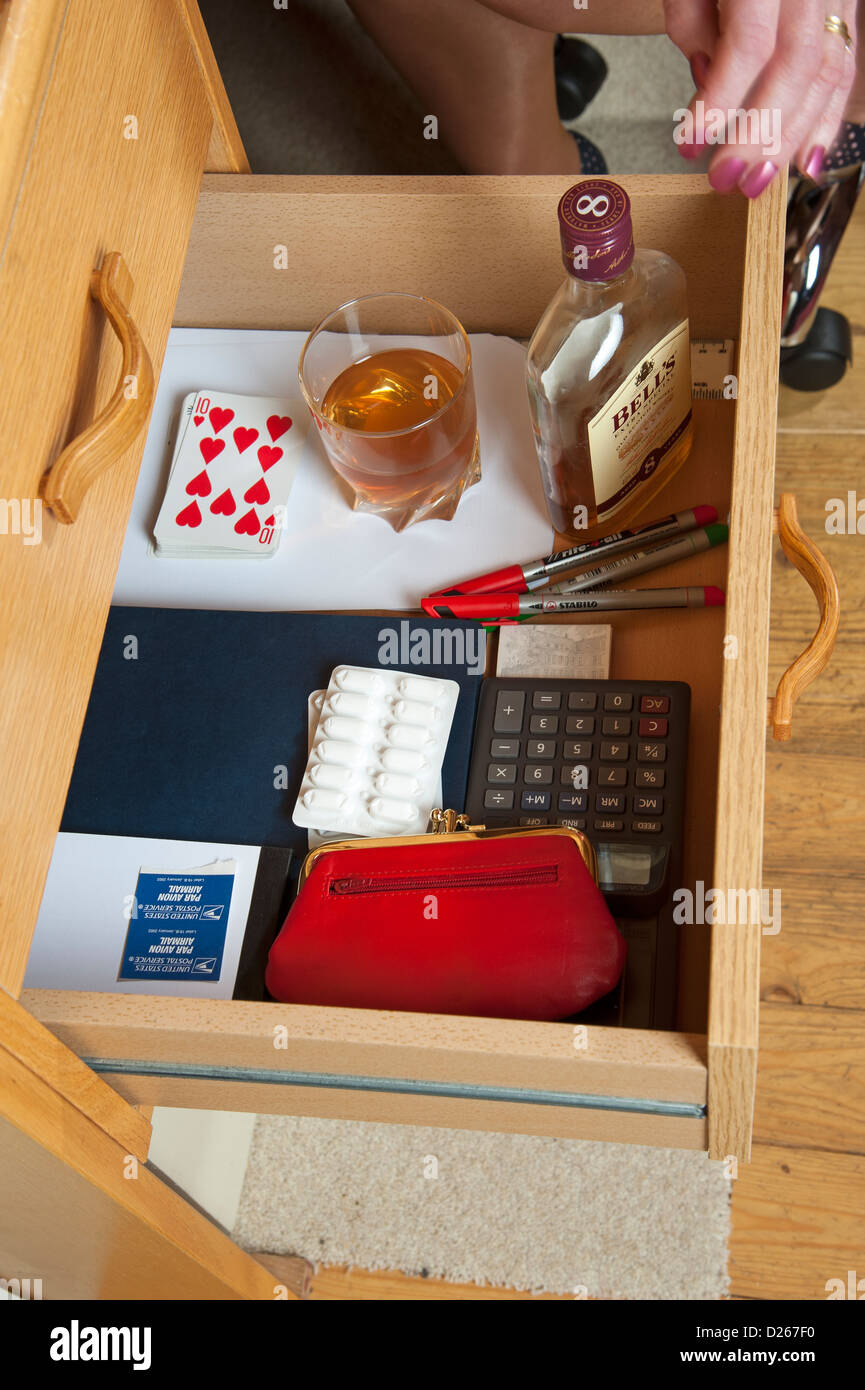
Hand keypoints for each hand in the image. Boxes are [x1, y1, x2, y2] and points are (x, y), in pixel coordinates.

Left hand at [664, 0, 856, 194]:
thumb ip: (694, 23)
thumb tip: (711, 84)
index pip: (750, 42)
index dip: (722, 101)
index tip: (690, 144)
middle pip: (797, 63)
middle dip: (761, 132)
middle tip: (726, 178)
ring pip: (828, 70)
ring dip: (794, 138)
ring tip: (759, 181)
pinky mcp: (849, 2)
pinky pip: (845, 65)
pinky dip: (826, 119)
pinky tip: (807, 160)